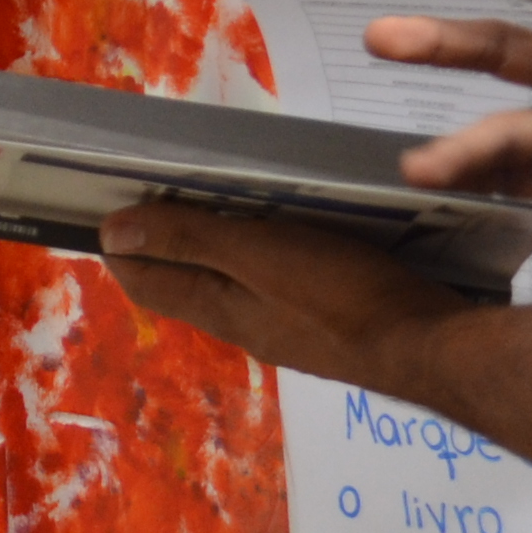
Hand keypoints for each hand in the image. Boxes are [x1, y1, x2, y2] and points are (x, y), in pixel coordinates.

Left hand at [100, 200, 468, 387]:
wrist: (429, 347)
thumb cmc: (342, 295)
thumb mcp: (259, 254)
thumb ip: (190, 241)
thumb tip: (111, 233)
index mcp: (217, 307)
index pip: (144, 280)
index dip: (118, 244)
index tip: (102, 201)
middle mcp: (242, 323)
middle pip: (183, 282)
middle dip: (160, 241)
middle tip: (153, 186)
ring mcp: (283, 325)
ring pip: (229, 282)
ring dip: (211, 245)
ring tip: (214, 196)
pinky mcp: (322, 320)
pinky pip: (272, 282)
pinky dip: (259, 252)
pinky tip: (282, 228)